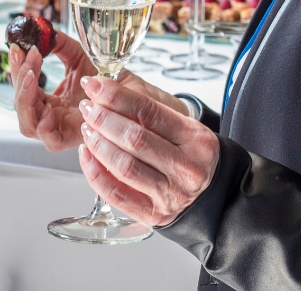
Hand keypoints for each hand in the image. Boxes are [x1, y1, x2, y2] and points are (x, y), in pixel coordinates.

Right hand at [9, 31, 187, 152]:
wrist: (148, 99)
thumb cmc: (119, 82)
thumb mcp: (86, 58)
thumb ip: (63, 46)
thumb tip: (42, 29)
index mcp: (54, 98)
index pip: (25, 87)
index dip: (18, 69)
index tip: (19, 47)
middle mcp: (56, 115)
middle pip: (22, 107)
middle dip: (18, 80)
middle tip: (27, 56)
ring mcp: (65, 128)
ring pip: (29, 125)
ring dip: (26, 100)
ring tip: (32, 76)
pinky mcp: (79, 139)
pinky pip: (52, 141)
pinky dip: (44, 126)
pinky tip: (47, 109)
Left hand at [77, 75, 219, 226]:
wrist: (212, 195)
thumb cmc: (193, 157)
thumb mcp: (186, 129)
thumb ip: (153, 115)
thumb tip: (110, 96)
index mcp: (196, 140)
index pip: (151, 112)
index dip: (118, 97)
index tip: (97, 86)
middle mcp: (185, 168)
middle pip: (135, 139)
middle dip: (104, 119)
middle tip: (88, 107)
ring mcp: (169, 194)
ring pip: (124, 166)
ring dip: (98, 144)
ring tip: (87, 128)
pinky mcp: (152, 214)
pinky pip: (116, 194)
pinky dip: (95, 173)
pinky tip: (87, 155)